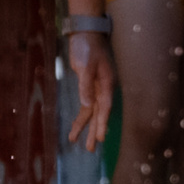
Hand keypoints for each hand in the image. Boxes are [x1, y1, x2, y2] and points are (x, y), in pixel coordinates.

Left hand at [65, 31, 114, 150]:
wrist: (86, 34)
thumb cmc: (87, 48)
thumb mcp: (85, 65)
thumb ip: (86, 86)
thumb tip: (87, 105)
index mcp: (107, 84)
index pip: (105, 108)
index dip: (102, 123)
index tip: (100, 138)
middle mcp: (104, 89)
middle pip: (100, 113)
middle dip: (94, 130)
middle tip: (91, 148)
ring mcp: (97, 88)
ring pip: (92, 111)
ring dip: (85, 126)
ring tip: (76, 141)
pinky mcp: (89, 86)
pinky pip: (86, 105)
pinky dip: (81, 116)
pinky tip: (76, 127)